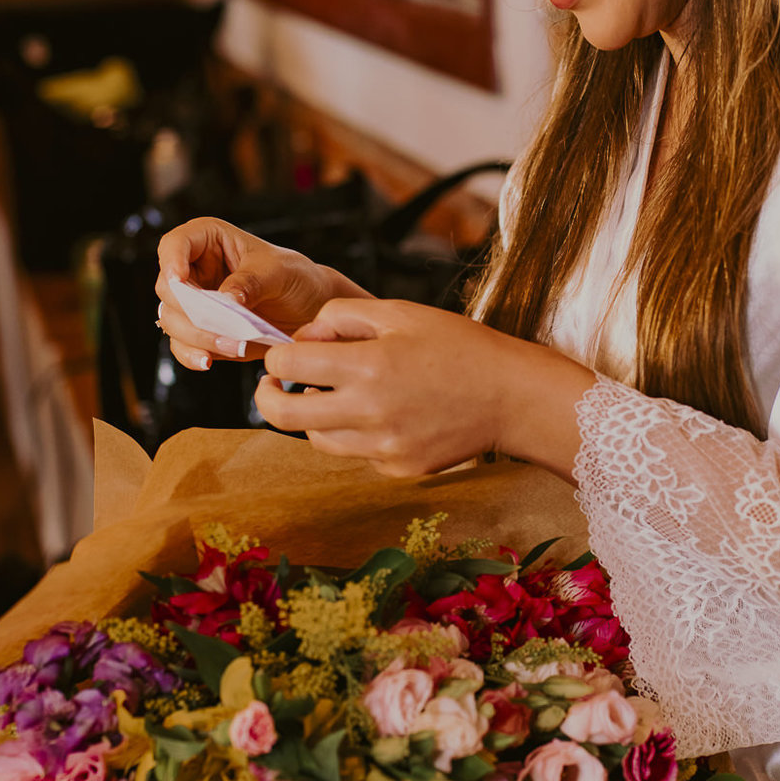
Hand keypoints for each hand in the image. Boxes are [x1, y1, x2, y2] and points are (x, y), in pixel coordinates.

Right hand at [155, 218, 358, 372]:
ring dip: (197, 336)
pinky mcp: (201, 332)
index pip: (174, 244)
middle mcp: (195, 271)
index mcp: (209, 241)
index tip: (180, 281)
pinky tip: (208, 361)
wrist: (310, 310)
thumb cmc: (296, 277)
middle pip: (168, 289)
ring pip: (172, 320)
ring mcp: (195, 304)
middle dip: (189, 310)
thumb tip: (223, 300)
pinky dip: (192, 355)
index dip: (171, 262)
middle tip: (219, 324)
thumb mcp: (279, 271)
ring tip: (233, 345)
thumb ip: (250, 281)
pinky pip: (182, 345)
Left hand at [254, 298, 595, 478]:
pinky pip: (355, 452)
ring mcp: (381, 448)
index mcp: (367, 366)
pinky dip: (355, 433)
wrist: (511, 397)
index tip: (286, 354)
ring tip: (340, 394)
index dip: (278, 355)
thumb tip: (304, 337)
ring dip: (315, 415)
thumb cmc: (459, 346)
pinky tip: (385, 413)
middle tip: (274, 386)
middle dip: (268, 396)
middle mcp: (368, 412)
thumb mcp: (401, 312)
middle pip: (282, 415)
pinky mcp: (396, 468)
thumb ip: (342, 316)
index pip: (287, 364)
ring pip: (316, 437)